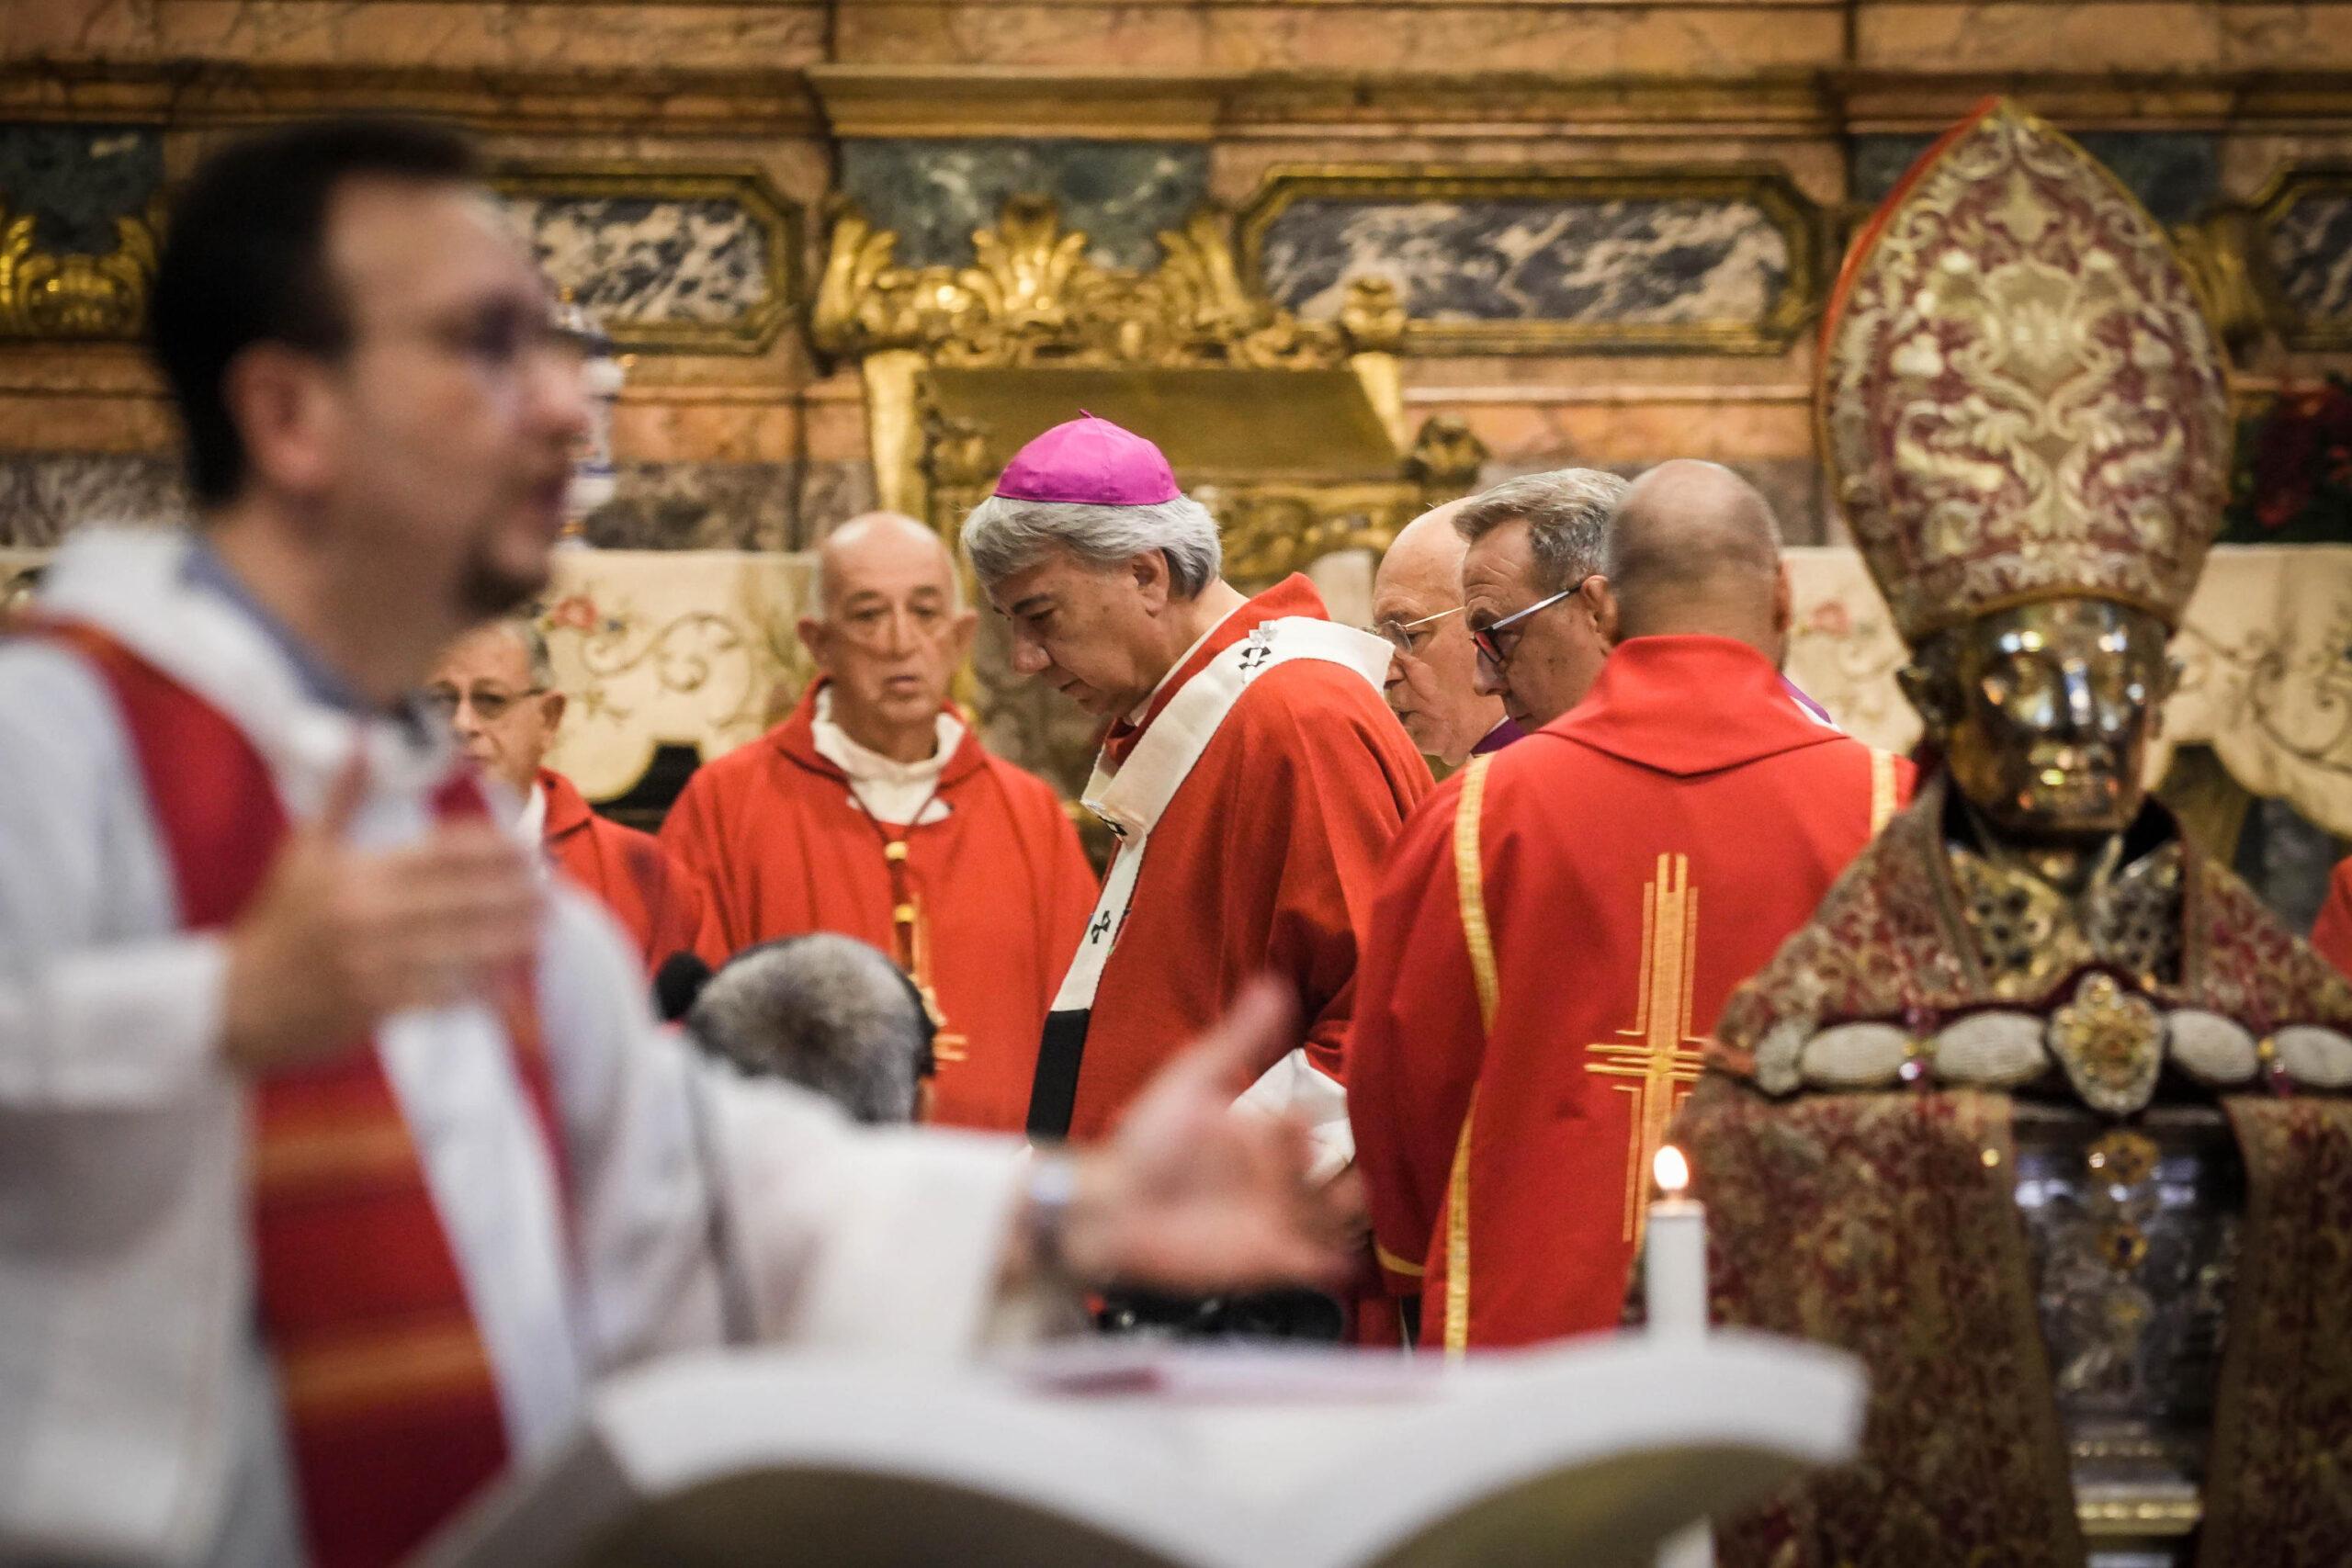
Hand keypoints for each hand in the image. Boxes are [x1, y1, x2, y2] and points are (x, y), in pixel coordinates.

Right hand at [219, 750, 541, 1074]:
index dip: (490, 847)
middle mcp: (366, 915)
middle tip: (551, 883)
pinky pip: (442, 995)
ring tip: (547, 926)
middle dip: (512, 890)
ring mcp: (372, 964)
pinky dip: (481, 988)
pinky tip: (513, 980)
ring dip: (509, 937)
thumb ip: (342, 796)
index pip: (441, 852)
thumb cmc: (278, 922)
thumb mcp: (302, 852)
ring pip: (459, 947)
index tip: (524, 844)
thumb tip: (362, 734)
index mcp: (355, 873)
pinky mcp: (375, 1008)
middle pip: (461, 898)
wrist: (231, 1001)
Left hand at [1053, 980, 1353, 1294]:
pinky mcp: (1268, 1261)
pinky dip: (1336, 1262)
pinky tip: (1348, 1259)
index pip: (1305, 1124)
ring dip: (1354, 1211)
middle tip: (1375, 1161)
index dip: (1314, 1120)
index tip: (1321, 1112)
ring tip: (1370, 1201)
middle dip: (1356, 1168)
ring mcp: (1275, 1219)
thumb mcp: (1194, 1082)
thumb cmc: (1147, 1142)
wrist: (1111, 1207)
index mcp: (1259, 1135)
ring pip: (1332, 1217)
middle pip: (1329, 1173)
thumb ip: (1238, 1039)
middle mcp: (1273, 1177)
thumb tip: (1274, 983)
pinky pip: (1314, 1264)